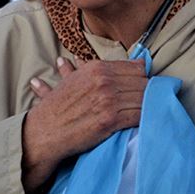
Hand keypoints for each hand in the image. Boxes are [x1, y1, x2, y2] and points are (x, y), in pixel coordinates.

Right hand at [22, 57, 146, 189]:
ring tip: (149, 112)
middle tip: (149, 102)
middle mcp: (104, 80)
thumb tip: (101, 61)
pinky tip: (144, 122)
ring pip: (144, 99)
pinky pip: (139, 116)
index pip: (137, 67)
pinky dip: (144, 119)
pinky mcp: (110, 120)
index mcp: (97, 68)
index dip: (143, 78)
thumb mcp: (73, 79)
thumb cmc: (57, 107)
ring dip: (148, 106)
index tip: (143, 87)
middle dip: (148, 92)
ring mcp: (108, 100)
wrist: (44, 132)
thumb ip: (92, 70)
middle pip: (143, 82)